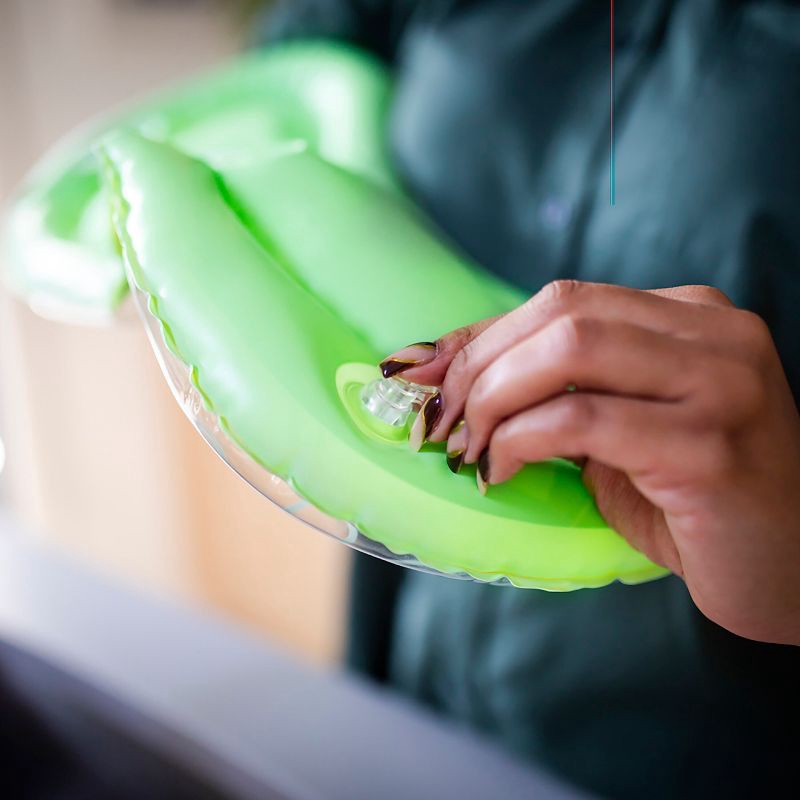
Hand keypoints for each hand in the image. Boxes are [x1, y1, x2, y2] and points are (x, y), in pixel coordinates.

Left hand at [380, 281, 799, 644]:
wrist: (790, 570)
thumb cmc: (693, 501)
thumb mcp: (619, 429)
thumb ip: (559, 389)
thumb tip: (448, 375)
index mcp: (694, 316)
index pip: (562, 301)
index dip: (478, 335)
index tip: (419, 373)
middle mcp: (715, 335)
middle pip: (561, 312)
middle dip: (477, 364)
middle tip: (438, 421)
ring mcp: (721, 384)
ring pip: (568, 351)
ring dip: (492, 400)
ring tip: (465, 449)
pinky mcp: (710, 446)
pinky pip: (582, 419)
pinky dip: (519, 441)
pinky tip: (500, 473)